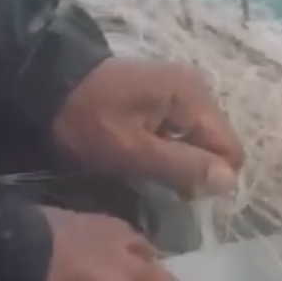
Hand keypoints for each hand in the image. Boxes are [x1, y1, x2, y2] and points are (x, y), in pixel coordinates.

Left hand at [53, 58, 243, 197]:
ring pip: (199, 141)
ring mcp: (181, 89)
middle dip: (196, 171)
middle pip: (217, 144)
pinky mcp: (164, 96)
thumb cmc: (89, 122)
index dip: (211, 179)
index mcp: (194, 97)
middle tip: (160, 187)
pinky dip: (170, 149)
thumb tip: (231, 181)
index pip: (229, 149)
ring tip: (150, 174)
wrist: (50, 85)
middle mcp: (196, 88)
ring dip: (181, 162)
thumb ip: (183, 166)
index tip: (180, 196)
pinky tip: (146, 157)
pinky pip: (182, 131)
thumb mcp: (134, 152)